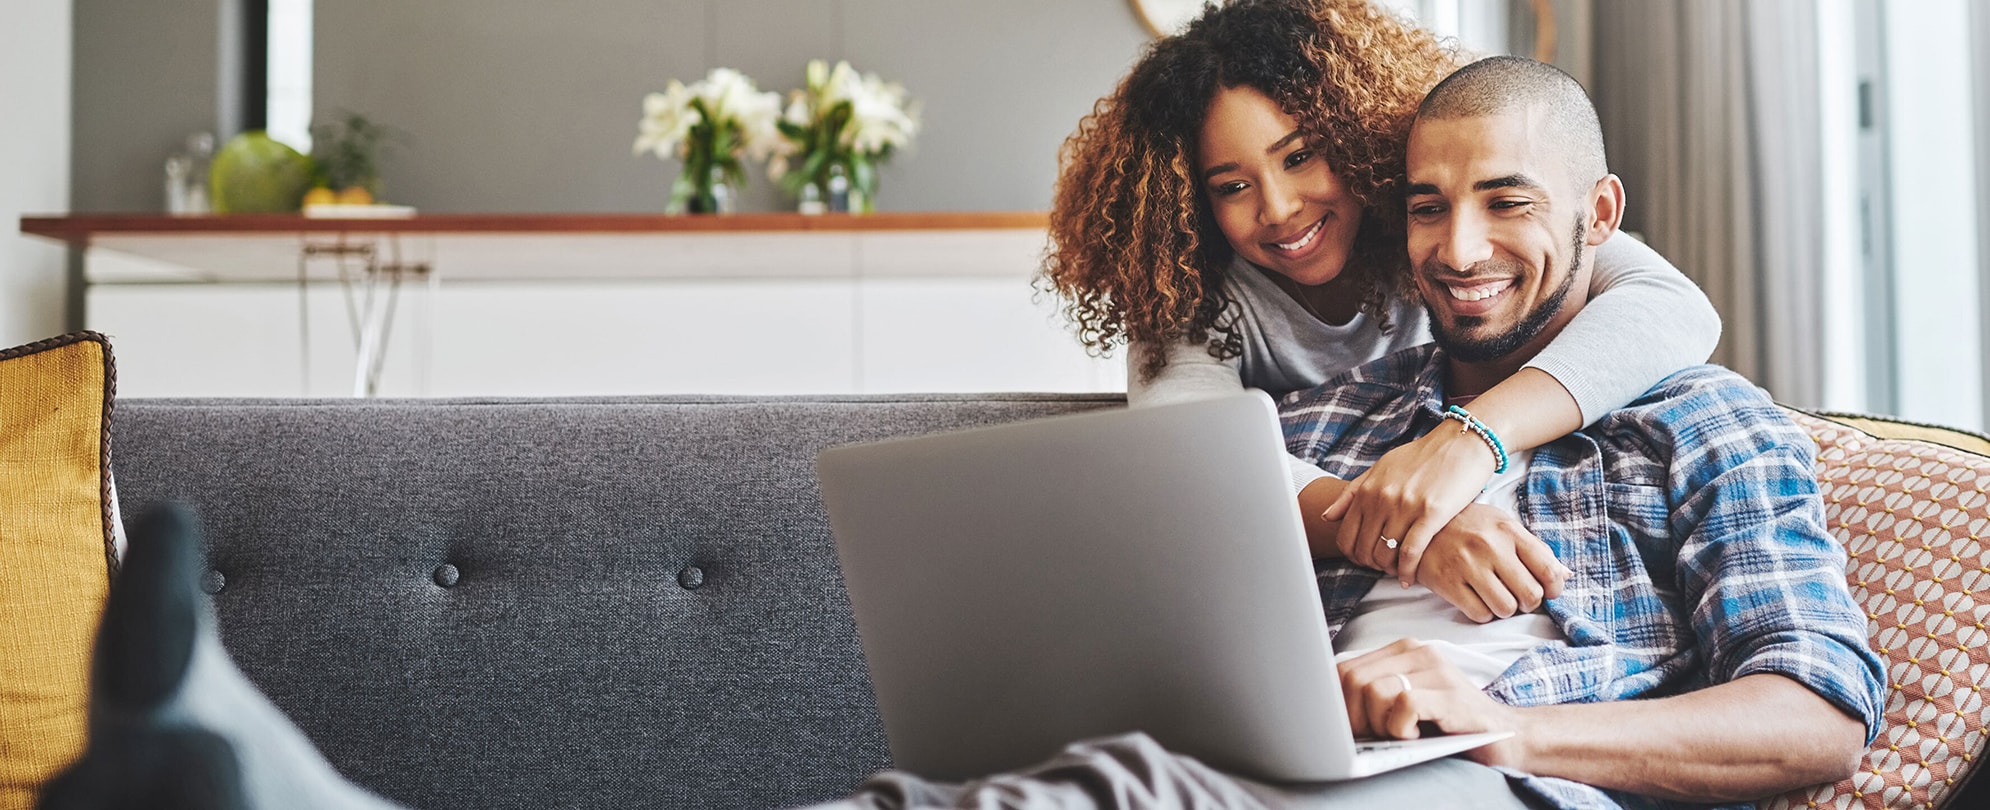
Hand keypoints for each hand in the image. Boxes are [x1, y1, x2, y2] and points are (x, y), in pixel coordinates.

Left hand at [1323, 426, 1497, 579]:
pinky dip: (1407, 571)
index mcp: (1368, 489)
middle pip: (1364, 549)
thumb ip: (1353, 493)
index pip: (1346, 536)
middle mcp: (1382, 498)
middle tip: (1383, 569)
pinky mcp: (1431, 514)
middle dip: (1371, 566)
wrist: (1460, 443)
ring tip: (1396, 573)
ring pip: (1386, 554)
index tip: (1364, 561)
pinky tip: (1410, 578)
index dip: (1352, 556)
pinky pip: (1411, 552)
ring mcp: (1405, 506)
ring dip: (1389, 570)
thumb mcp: (1381, 468)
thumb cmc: (1422, 457)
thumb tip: (1326, 517)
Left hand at [1336, 639, 1529, 768]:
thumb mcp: (1403, 703)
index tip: (1349, 728)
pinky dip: (1400, 728)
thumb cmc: (1450, 725)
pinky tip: (1415, 736)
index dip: (1337, 703)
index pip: (1344, 668)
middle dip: (1353, 716)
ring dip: (1378, 725)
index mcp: (1402, 650)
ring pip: (1373, 690)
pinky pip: (1403, 704)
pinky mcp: (1450, 696)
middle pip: (1352, 678)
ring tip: (1401, 735)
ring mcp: (1437, 671)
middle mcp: (1419, 652)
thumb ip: (1372, 695)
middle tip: (1376, 736)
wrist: (1508, 737)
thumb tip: (1327, 709)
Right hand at [1416, 504, 1570, 621]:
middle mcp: (1490, 547)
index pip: (1548, 569)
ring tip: (1496, 597)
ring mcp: (1467, 565)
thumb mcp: (1502, 525)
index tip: (1547, 591)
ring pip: (1506, 608)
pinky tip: (1477, 600)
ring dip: (1505, 610)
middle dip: (1528, 602)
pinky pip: (1479, 614)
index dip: (1554, 588)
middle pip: (1530, 594)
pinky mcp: (1447, 582)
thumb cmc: (1468, 525)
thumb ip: (1534, 549)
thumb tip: (1566, 576)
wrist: (1419, 524)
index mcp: (1509, 531)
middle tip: (1518, 597)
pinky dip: (1483, 614)